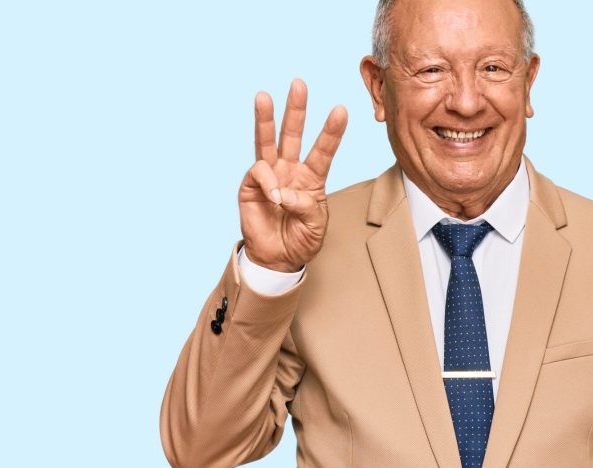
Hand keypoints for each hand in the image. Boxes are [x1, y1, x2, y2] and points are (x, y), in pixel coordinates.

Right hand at [239, 79, 347, 271]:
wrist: (279, 257)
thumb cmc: (301, 238)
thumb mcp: (315, 225)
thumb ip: (305, 206)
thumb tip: (282, 192)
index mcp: (312, 178)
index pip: (324, 149)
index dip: (332, 131)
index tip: (342, 110)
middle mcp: (290, 170)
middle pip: (293, 134)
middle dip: (296, 109)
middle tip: (299, 84)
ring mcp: (269, 175)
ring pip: (267, 141)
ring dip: (266, 119)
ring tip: (263, 96)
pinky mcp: (251, 185)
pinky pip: (259, 171)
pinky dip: (268, 179)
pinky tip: (273, 195)